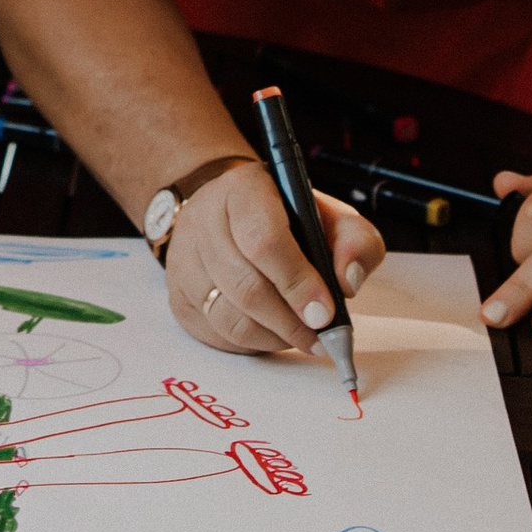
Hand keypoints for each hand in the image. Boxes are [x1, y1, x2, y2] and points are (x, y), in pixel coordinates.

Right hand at [163, 161, 381, 357]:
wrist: (233, 212)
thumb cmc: (287, 218)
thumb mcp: (331, 216)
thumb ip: (354, 242)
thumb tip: (348, 280)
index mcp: (244, 189)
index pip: (264, 240)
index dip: (297, 282)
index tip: (325, 313)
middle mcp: (204, 217)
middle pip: (245, 285)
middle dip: (290, 321)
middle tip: (321, 337)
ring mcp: (184, 257)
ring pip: (227, 315)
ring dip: (273, 336)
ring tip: (301, 336)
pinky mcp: (177, 293)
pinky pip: (215, 333)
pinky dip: (251, 343)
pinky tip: (273, 332)